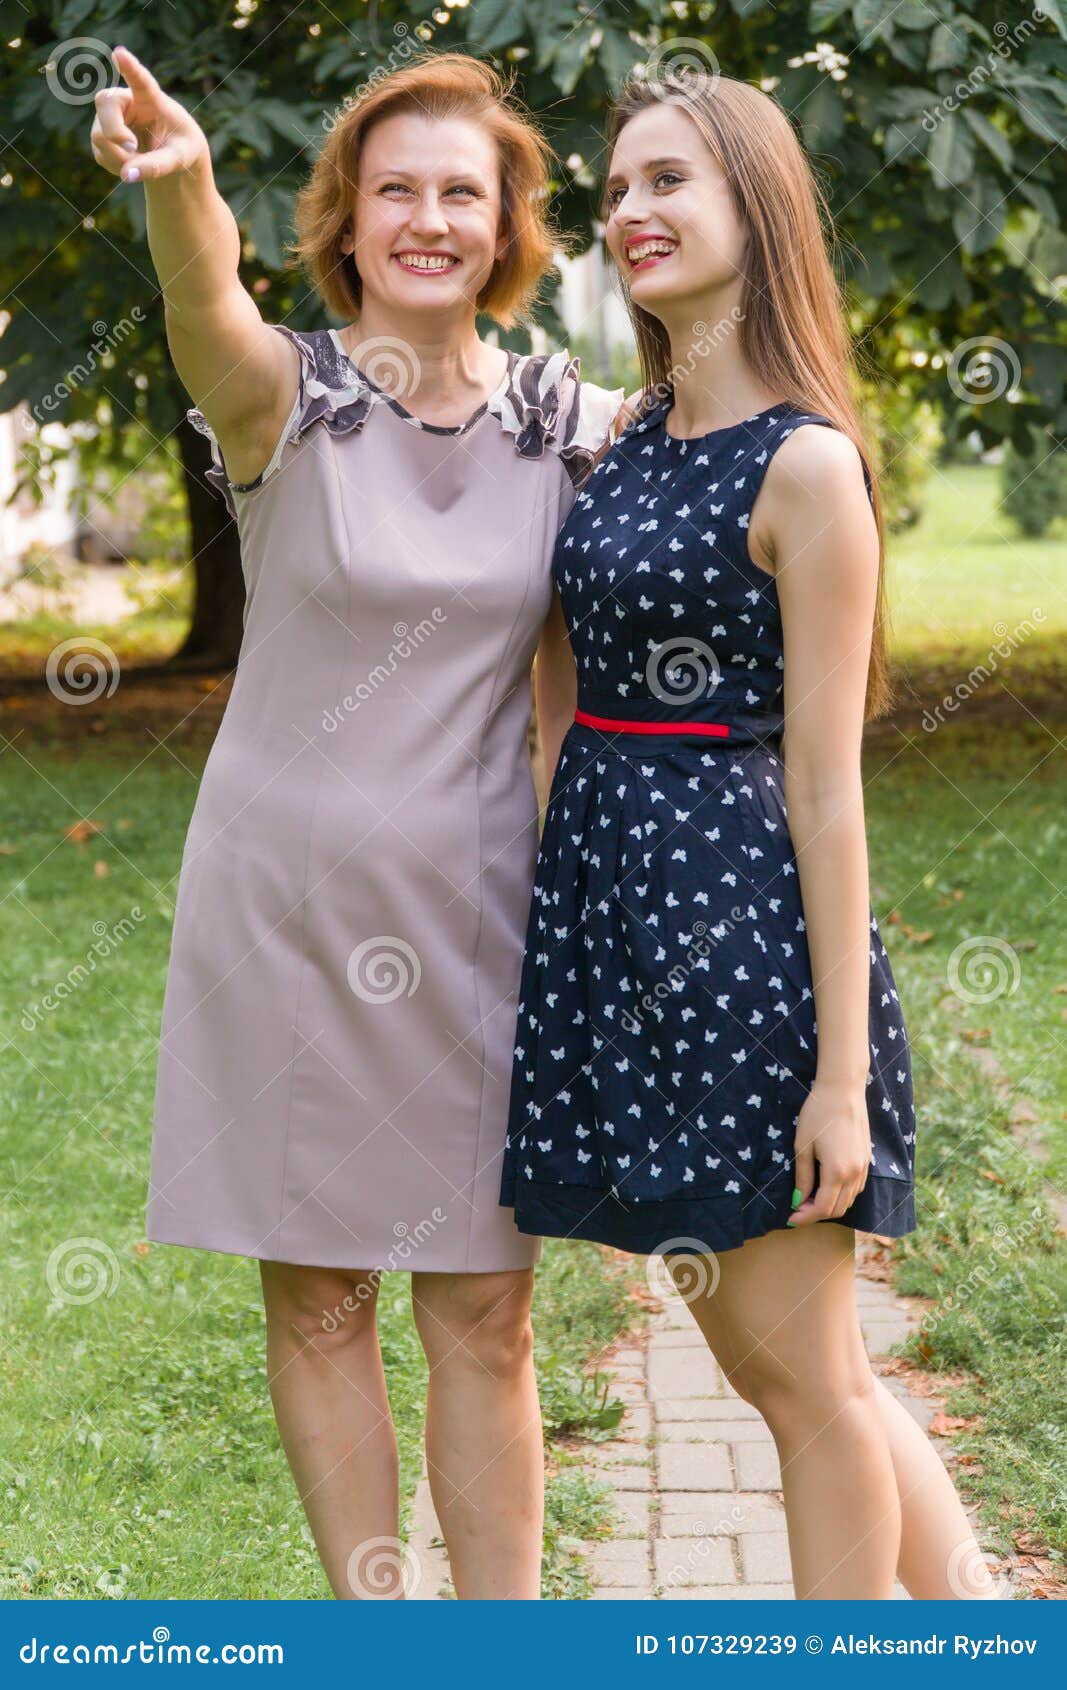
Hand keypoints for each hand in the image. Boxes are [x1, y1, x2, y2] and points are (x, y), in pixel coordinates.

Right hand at [90, 45, 207, 182]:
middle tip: (132, 148)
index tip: (120, 53)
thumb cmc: (181, 148)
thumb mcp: (180, 159)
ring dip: (119, 158)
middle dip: (114, 131)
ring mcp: (110, 116)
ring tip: (141, 162)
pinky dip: (117, 167)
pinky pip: (100, 154)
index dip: (130, 67)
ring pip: (99, 135)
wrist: (171, 154)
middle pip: (104, 103)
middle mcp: (126, 100)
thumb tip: (127, 175)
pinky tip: (131, 164)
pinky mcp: (102, 135)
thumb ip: (158, 166)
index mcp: (152, 98)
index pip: (140, 80)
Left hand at [788, 1077, 871, 1225]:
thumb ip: (803, 1177)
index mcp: (837, 1172)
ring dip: (829, 1205)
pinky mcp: (867, 1160)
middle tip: (797, 1207)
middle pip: (837, 1209)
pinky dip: (841, 1195)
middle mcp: (854, 1174)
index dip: (805, 1218)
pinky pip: (856, 1189)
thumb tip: (798, 1200)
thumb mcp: (803, 1146)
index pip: (822, 1209)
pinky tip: (826, 1185)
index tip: (790, 1218)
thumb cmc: (818, 1114)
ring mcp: (864, 1168)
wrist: (843, 1091)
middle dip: (815, 1214)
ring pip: (848, 1201)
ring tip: (809, 1197)